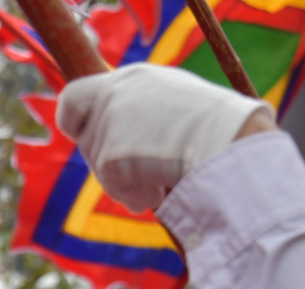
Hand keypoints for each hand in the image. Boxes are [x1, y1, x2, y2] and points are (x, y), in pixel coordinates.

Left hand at [57, 65, 274, 212]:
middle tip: (145, 170)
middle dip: (108, 162)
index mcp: (132, 78)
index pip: (74, 96)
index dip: (73, 121)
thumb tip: (120, 148)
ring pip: (102, 168)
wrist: (230, 140)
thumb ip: (143, 115)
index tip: (83, 139)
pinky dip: (136, 195)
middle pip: (87, 140)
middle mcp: (114, 94)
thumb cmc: (217, 130)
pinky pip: (115, 187)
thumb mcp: (177, 105)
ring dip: (129, 181)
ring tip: (165, 176)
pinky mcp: (110, 154)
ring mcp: (110, 123)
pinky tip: (160, 190)